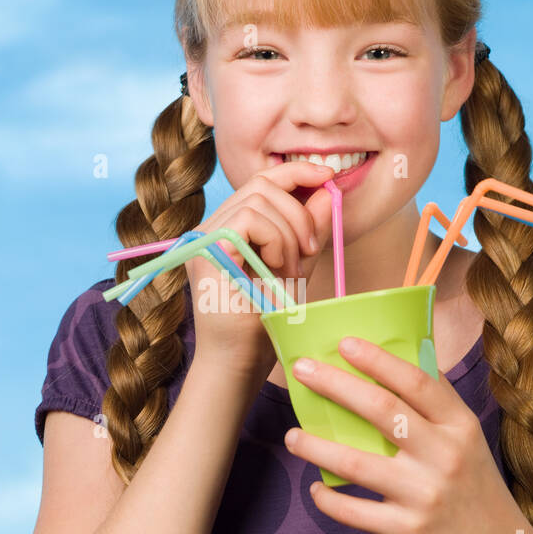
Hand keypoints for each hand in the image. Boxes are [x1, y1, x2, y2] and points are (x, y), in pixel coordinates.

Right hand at [186, 161, 337, 379]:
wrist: (241, 361)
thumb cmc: (266, 322)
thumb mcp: (298, 268)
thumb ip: (310, 231)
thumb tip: (328, 190)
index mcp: (232, 227)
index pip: (263, 181)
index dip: (296, 171)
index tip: (328, 177)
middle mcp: (212, 226)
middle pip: (263, 183)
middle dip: (299, 212)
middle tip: (311, 249)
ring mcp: (204, 236)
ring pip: (259, 199)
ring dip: (289, 233)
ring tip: (292, 269)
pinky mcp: (204, 248)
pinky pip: (249, 219)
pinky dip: (275, 240)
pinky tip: (277, 268)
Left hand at [282, 335, 514, 533]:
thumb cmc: (472, 484)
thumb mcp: (467, 438)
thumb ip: (436, 402)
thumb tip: (398, 357)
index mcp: (459, 425)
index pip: (417, 381)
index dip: (378, 360)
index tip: (345, 344)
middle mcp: (444, 455)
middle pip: (382, 410)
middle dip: (335, 385)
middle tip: (302, 370)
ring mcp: (425, 494)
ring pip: (357, 464)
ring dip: (317, 447)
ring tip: (292, 436)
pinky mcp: (408, 530)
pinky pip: (355, 512)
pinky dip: (329, 500)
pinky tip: (316, 488)